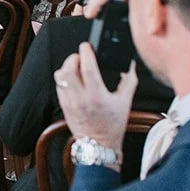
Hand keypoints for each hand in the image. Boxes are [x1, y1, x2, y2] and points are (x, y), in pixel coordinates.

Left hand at [54, 42, 136, 158]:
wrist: (99, 145)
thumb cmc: (113, 126)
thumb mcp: (125, 102)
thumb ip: (129, 81)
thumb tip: (131, 66)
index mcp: (97, 96)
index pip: (87, 68)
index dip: (86, 53)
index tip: (88, 46)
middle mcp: (80, 98)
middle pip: (69, 69)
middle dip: (74, 57)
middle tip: (82, 56)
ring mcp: (69, 102)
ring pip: (60, 76)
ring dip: (67, 66)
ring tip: (77, 66)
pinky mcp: (63, 105)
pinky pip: (58, 85)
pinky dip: (64, 77)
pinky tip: (73, 78)